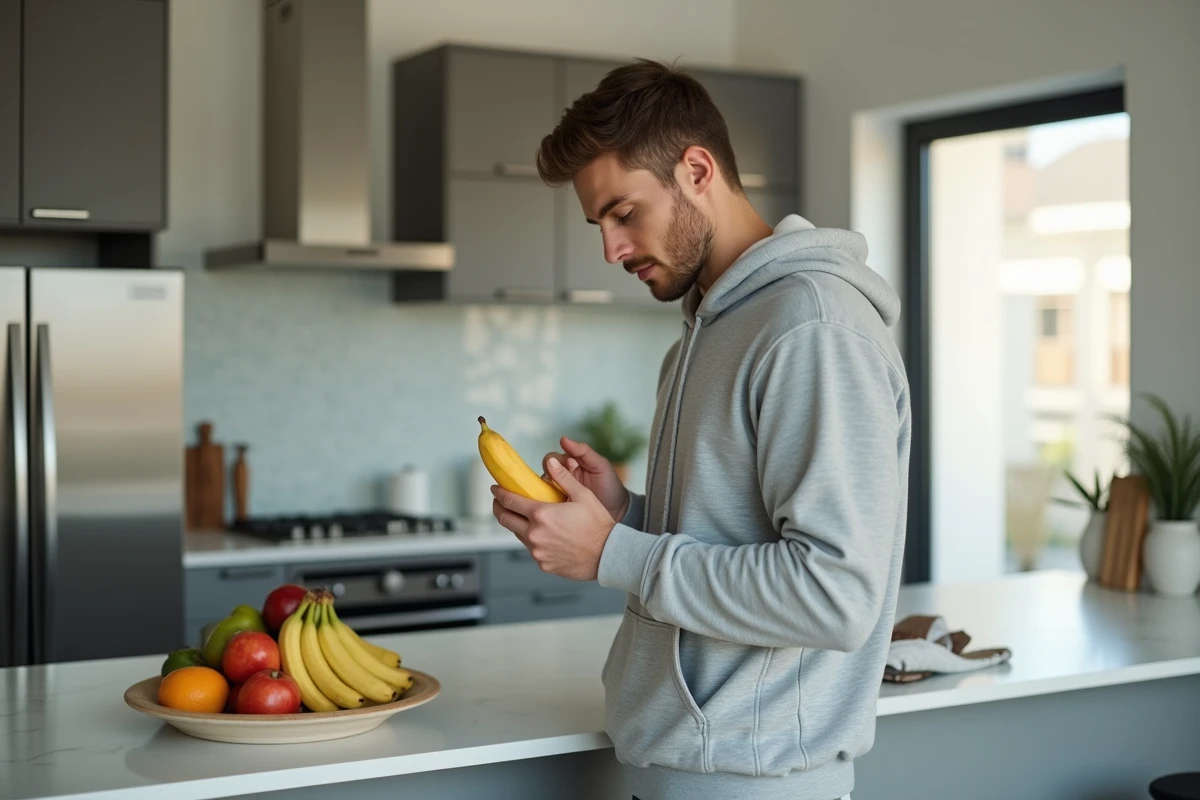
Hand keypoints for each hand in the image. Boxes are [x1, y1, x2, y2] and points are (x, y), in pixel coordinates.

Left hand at [492, 459, 615, 580]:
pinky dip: (532, 540)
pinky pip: (531, 549)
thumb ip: (563, 478)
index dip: (499, 493)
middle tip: (499, 501)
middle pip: (505, 519)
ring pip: (518, 534)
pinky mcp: (543, 563)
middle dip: (498, 508)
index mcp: (542, 514)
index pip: (510, 501)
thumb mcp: (582, 495)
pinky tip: (541, 534)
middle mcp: (535, 534)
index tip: (496, 488)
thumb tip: (550, 462)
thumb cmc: (598, 525)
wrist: (608, 555)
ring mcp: (537, 551)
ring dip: (516, 524)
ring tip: (522, 516)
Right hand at [542, 436, 629, 521]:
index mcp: (570, 464)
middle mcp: (562, 476)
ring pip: (544, 486)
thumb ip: (584, 451)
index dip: (559, 460)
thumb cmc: (609, 485)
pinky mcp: (559, 507)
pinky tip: (557, 502)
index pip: (553, 458)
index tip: (572, 465)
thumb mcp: (600, 465)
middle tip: (565, 478)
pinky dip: (548, 500)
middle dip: (552, 472)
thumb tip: (562, 438)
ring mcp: (560, 492)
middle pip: (545, 471)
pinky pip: (547, 501)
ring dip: (548, 487)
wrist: (617, 510)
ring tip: (561, 492)